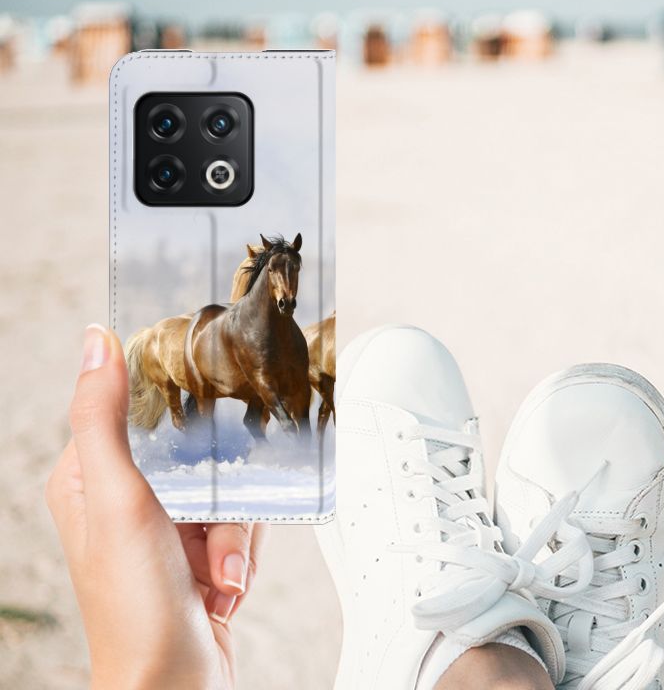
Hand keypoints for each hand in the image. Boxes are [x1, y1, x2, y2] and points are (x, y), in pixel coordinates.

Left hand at [46, 325, 266, 688]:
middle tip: (211, 528)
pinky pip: (241, 524)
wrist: (175, 685)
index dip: (175, 411)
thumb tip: (96, 342)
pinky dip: (242, 554)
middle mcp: (125, 501)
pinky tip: (226, 583)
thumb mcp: (118, 500)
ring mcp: (164, 530)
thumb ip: (104, 419)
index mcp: (88, 479)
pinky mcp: (198, 554)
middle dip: (219, 495)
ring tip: (218, 570)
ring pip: (226, 489)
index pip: (135, 411)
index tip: (203, 409)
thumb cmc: (135, 608)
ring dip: (233, 533)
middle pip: (196, 452)